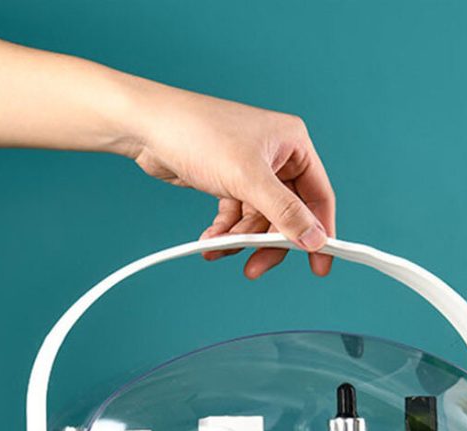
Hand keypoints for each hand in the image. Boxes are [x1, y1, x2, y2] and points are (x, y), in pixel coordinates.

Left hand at [129, 84, 334, 278]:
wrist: (146, 127)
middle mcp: (276, 155)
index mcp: (293, 143)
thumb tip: (315, 240)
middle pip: (287, 214)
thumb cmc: (197, 134)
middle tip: (255, 266)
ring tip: (219, 248)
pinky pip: (237, 216)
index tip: (319, 265)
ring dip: (241, 239)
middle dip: (268, 242)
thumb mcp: (248, 178)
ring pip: (259, 219)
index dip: (320, 232)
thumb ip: (285, 212)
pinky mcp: (229, 180)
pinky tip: (210, 240)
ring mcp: (252, 169)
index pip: (319, 196)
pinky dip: (226, 232)